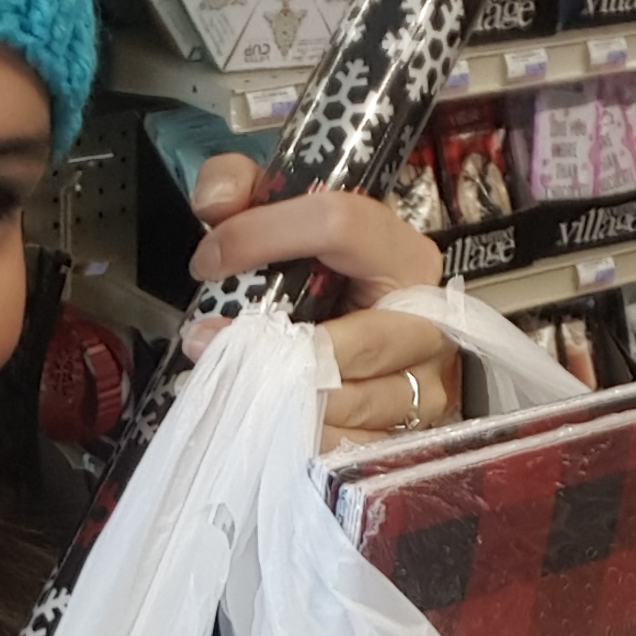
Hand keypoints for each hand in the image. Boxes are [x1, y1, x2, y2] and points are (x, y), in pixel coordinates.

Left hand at [185, 154, 460, 442]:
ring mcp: (424, 384)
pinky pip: (350, 449)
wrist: (348, 354)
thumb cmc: (315, 287)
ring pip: (349, 402)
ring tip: (233, 385)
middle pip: (353, 340)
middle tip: (208, 342)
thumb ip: (239, 187)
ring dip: (280, 401)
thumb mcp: (275, 221)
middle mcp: (426, 320)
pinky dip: (300, 441)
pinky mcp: (408, 438)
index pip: (340, 223)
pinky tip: (267, 426)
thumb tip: (217, 202)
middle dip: (275, 348)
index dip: (264, 235)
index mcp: (401, 253)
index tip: (209, 261)